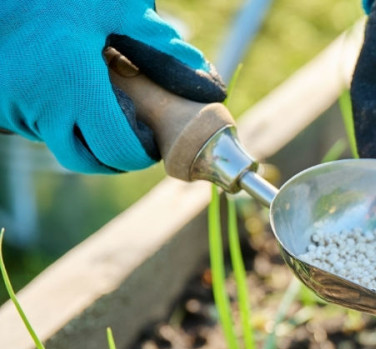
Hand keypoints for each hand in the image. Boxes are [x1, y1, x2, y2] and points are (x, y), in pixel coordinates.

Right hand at [0, 0, 225, 172]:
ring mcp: (13, 106)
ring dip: (80, 135)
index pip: (116, 150)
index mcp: (76, 86)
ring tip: (96, 106)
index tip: (150, 143)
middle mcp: (40, 105)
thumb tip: (209, 82)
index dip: (139, 154)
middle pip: (84, 159)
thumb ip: (159, 44)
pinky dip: (52, 119)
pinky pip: (31, 125)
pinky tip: (64, 92)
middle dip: (111, 156)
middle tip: (129, 137)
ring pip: (55, 142)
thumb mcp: (115, 6)